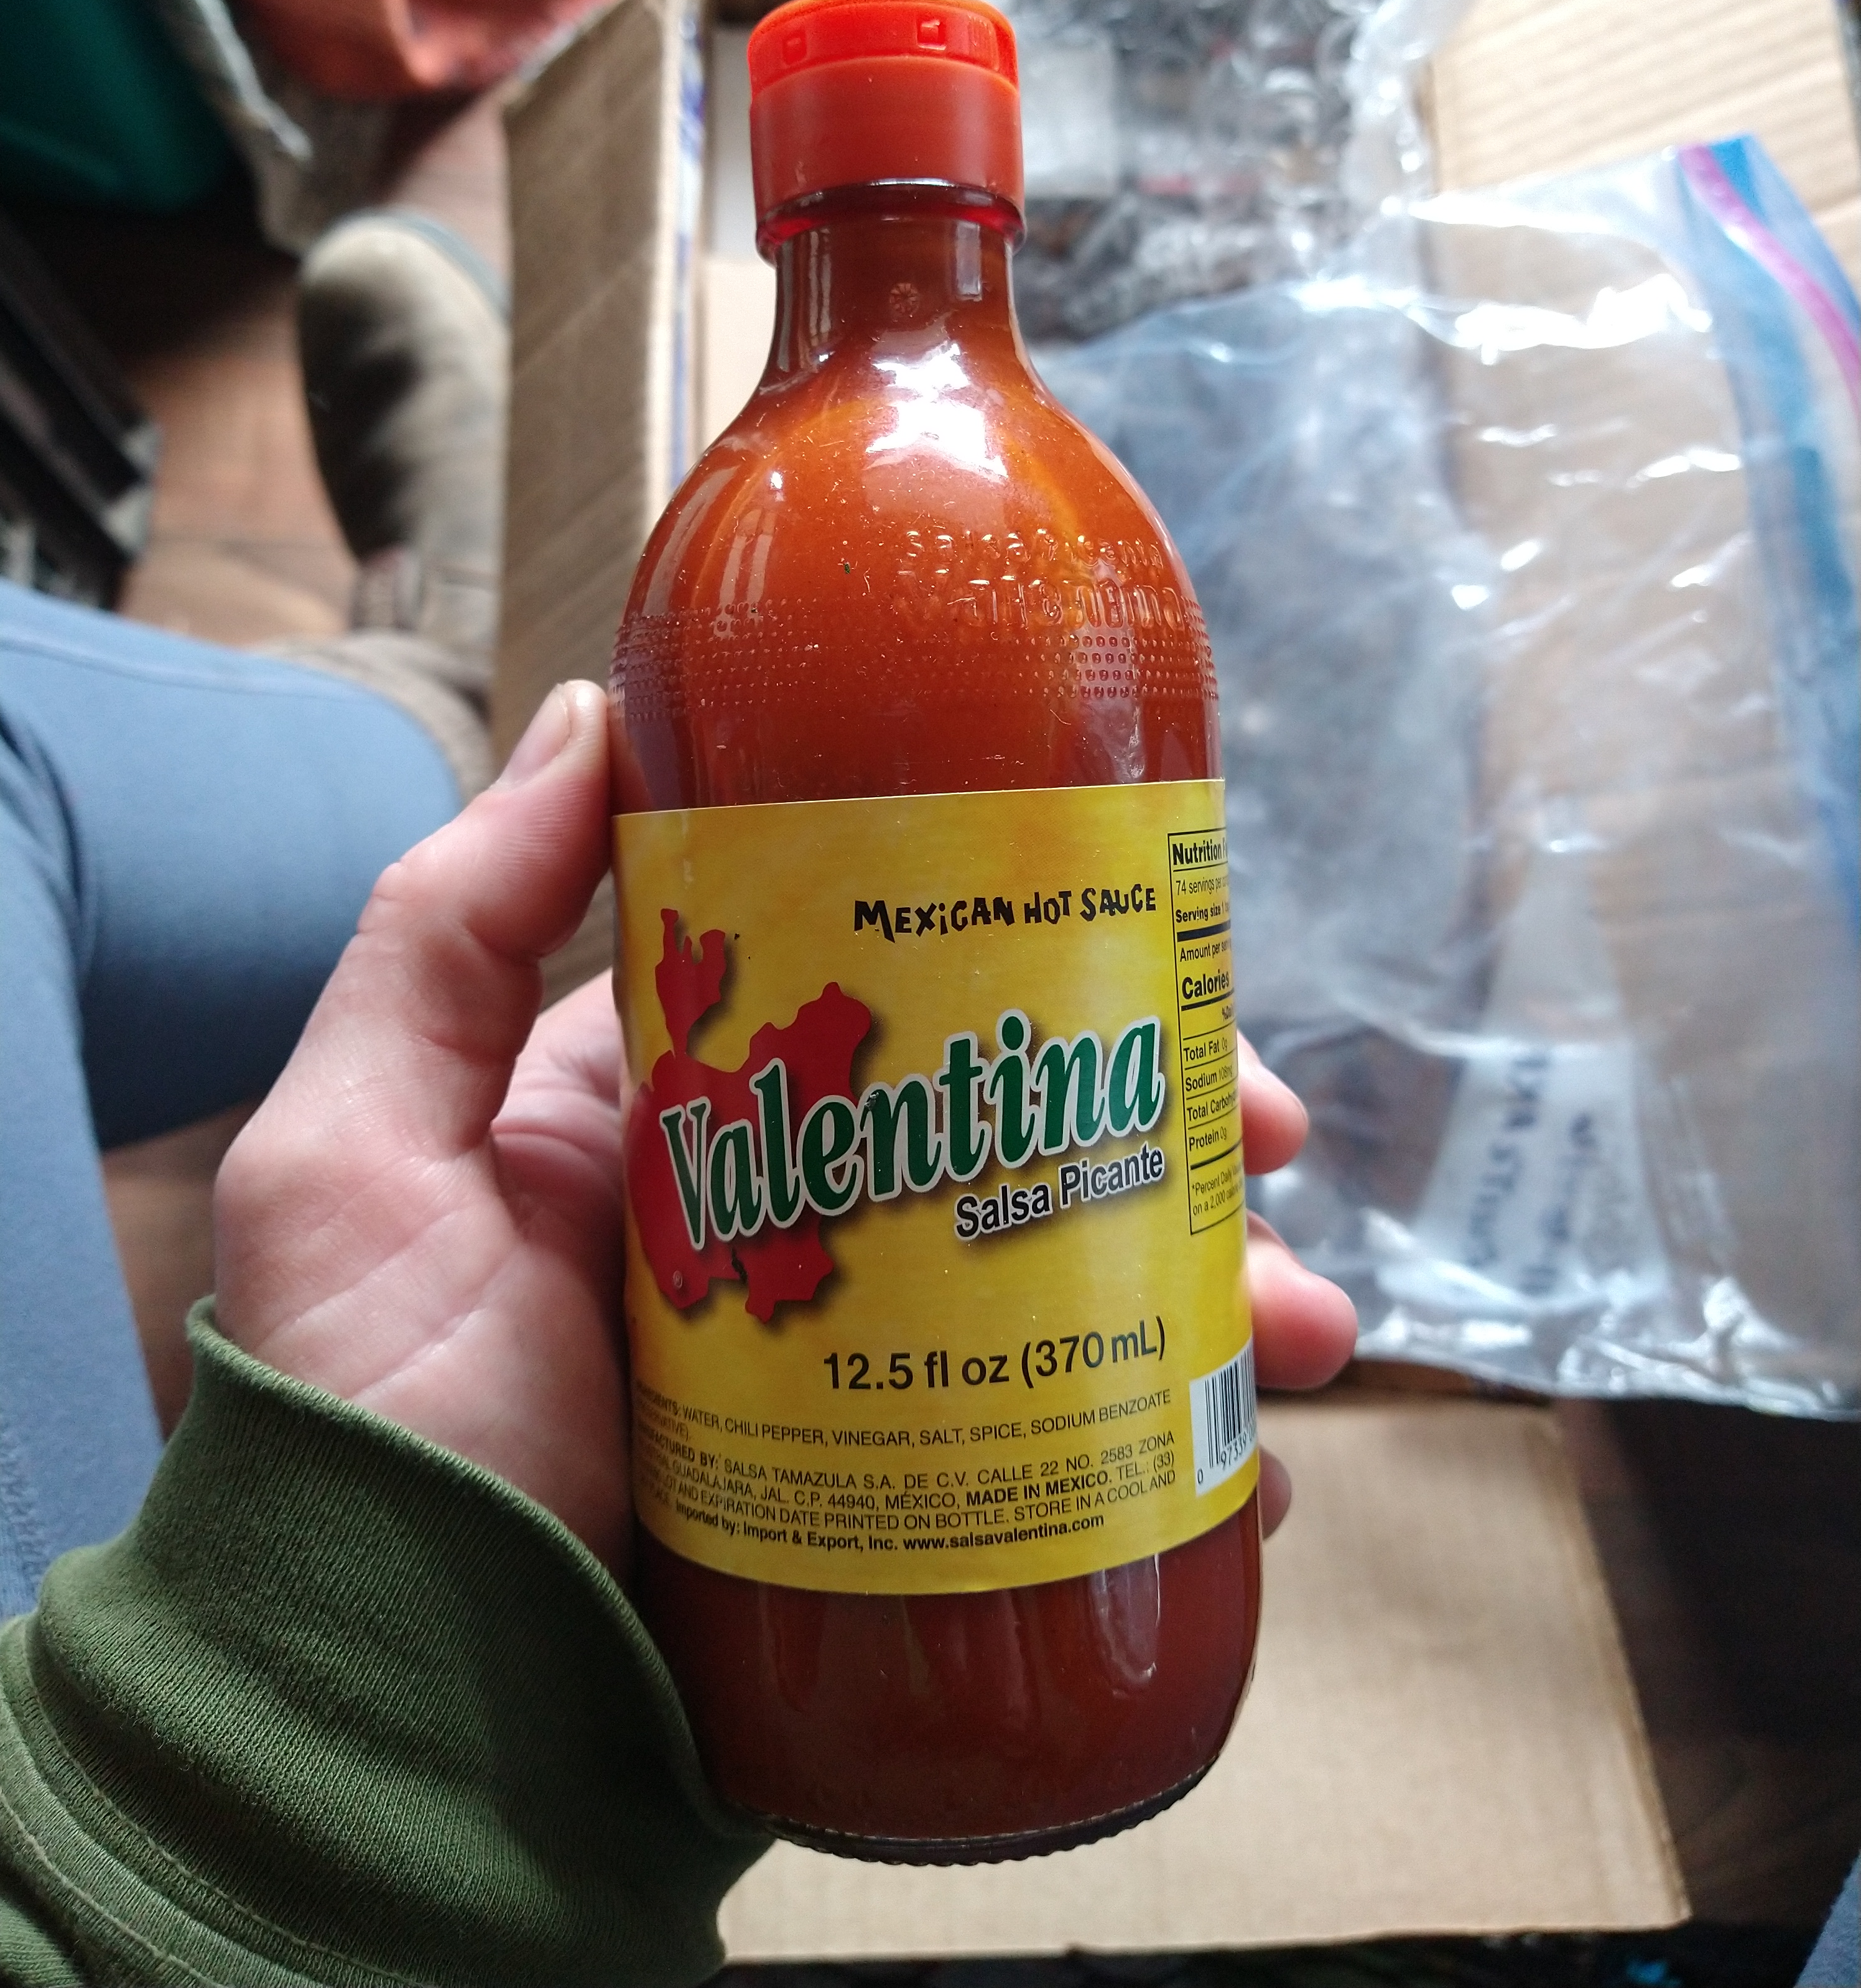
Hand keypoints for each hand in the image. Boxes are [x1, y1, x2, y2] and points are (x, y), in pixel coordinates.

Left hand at [215, 681, 1354, 1563]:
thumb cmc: (367, 1424)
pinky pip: (1064, 1475)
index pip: (890, 1006)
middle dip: (1165, 1136)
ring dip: (1208, 1297)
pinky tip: (1258, 1479)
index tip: (1154, 954)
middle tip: (1276, 1151)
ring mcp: (853, 1388)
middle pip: (1010, 1148)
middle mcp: (786, 1240)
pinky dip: (1172, 1470)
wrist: (388, 1722)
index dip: (1029, 966)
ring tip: (1304, 1335)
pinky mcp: (897, 1520)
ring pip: (1065, 1300)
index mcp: (687, 1130)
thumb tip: (585, 713)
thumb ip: (445, 934)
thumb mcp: (359, 1152)